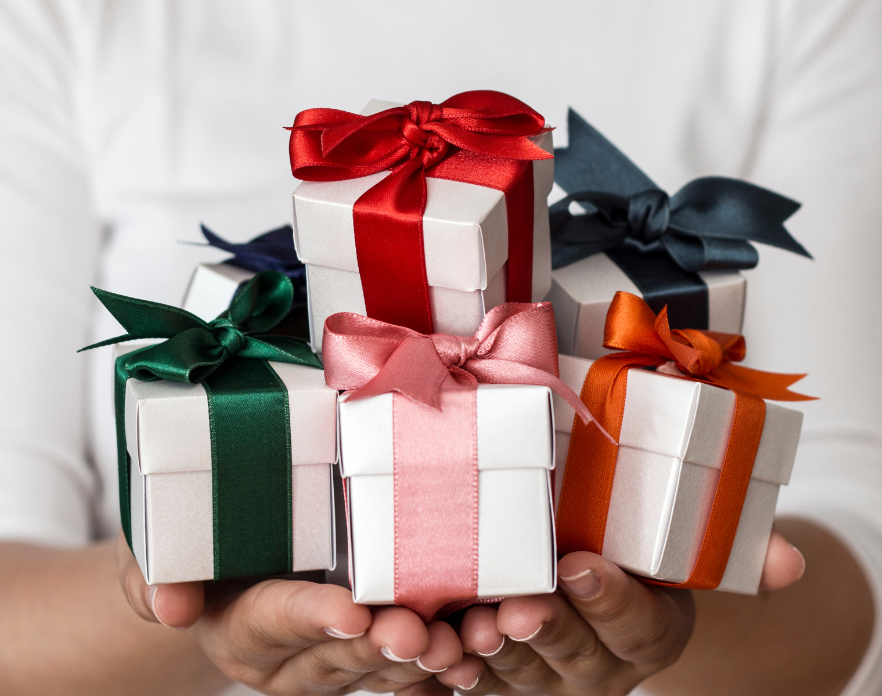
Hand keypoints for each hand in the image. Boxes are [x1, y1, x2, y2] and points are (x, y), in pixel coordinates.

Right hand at [116, 533, 461, 694]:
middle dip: (379, 645)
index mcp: (241, 629)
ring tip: (460, 645)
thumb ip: (157, 574)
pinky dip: (443, 664)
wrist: (228, 574)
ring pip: (380, 666)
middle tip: (419, 632)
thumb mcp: (160, 550)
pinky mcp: (369, 653)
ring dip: (422, 660)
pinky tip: (478, 653)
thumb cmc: (200, 550)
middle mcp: (290, 660)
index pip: (276, 621)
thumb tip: (169, 604)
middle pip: (338, 654)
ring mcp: (333, 662)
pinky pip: (408, 668)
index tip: (350, 611)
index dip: (312, 618)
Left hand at [434, 528, 804, 694]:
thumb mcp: (680, 547)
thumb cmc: (634, 555)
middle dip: (548, 631)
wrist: (591, 588)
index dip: (612, 600)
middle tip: (521, 607)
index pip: (639, 625)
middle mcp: (602, 667)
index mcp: (651, 632)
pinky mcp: (499, 681)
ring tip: (472, 627)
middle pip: (575, 654)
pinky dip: (454, 671)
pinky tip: (438, 653)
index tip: (581, 566)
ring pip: (519, 674)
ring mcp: (547, 679)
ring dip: (493, 655)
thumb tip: (793, 561)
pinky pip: (476, 684)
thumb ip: (731, 549)